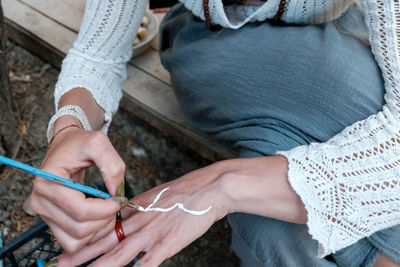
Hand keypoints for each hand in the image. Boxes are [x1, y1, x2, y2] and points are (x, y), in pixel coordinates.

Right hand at [30, 122, 126, 252]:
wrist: (66, 146)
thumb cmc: (79, 144)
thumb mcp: (98, 143)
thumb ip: (112, 166)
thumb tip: (118, 194)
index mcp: (47, 182)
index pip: (80, 210)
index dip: (106, 209)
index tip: (120, 198)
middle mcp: (40, 202)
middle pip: (79, 228)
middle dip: (105, 219)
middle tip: (116, 202)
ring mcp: (44, 215)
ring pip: (76, 240)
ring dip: (99, 229)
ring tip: (108, 209)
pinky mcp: (51, 223)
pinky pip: (72, 243)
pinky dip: (90, 235)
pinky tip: (99, 218)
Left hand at [55, 156, 305, 266]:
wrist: (207, 188)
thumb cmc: (184, 192)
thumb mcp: (156, 196)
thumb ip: (139, 208)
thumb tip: (126, 217)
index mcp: (135, 209)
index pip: (105, 227)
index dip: (85, 238)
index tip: (68, 246)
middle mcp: (138, 222)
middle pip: (105, 242)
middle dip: (81, 255)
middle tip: (59, 263)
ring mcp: (152, 234)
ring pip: (119, 254)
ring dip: (98, 265)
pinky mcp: (167, 244)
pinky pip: (147, 262)